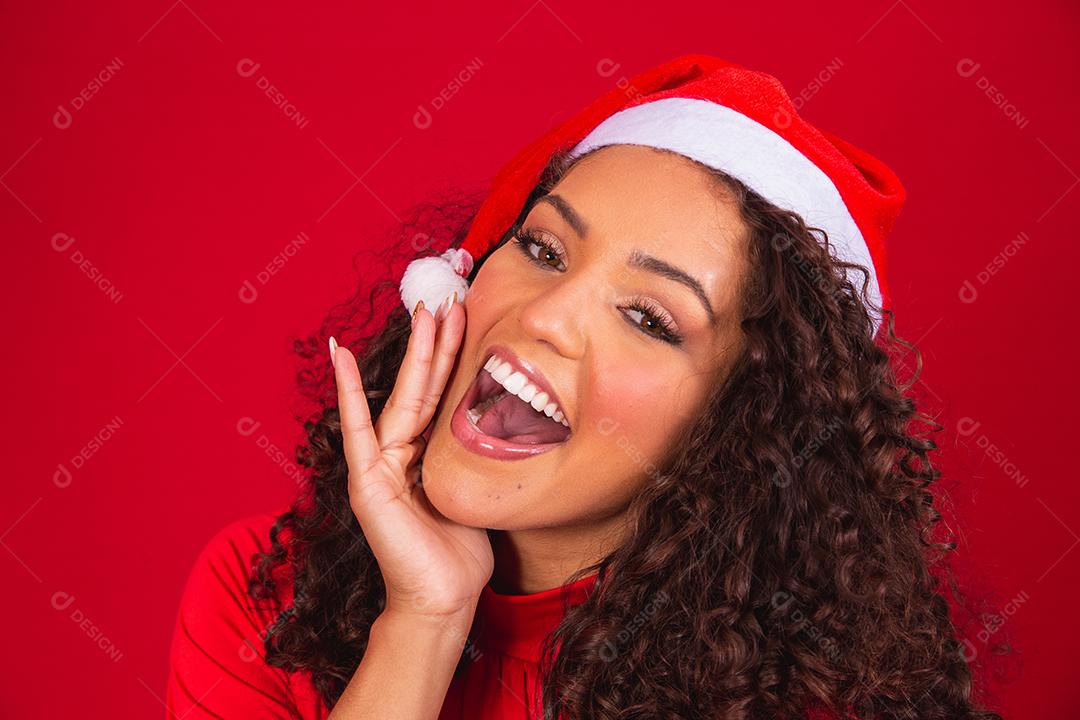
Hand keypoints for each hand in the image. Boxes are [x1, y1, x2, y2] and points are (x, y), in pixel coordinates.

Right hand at [330, 296, 492, 620]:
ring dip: (415, 353)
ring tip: (423, 310)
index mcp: (428, 453)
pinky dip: (348, 391)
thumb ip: (476, 453)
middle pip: (423, 386)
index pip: (442, 393)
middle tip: (447, 296)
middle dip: (436, 341)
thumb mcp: (476, 489)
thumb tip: (512, 416)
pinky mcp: (367, 481)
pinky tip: (339, 355)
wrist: (443, 598)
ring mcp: (381, 464)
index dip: (452, 354)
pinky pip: (358, 429)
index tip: (465, 313)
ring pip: (402, 396)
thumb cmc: (462, 552)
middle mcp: (401, 452)